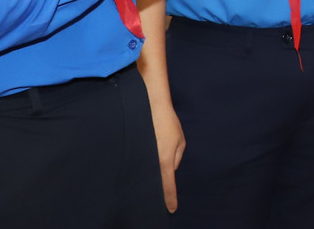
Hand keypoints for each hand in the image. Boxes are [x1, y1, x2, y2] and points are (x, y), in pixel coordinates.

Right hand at [149, 96, 185, 211]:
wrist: (150, 104)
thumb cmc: (167, 122)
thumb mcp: (179, 141)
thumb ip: (176, 159)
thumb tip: (170, 170)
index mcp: (165, 160)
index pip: (168, 185)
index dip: (169, 199)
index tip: (171, 209)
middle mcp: (152, 161)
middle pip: (155, 184)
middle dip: (159, 193)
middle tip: (161, 203)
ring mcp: (142, 156)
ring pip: (147, 175)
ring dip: (150, 181)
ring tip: (150, 190)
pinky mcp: (134, 150)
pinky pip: (139, 165)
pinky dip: (142, 169)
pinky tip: (141, 173)